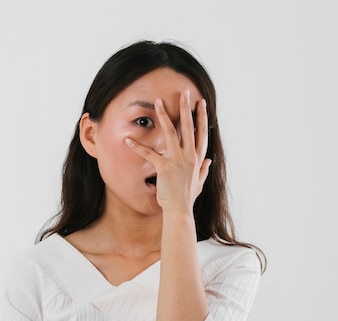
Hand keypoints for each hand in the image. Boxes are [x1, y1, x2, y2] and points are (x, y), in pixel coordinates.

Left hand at [124, 90, 211, 211]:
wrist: (180, 211)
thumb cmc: (187, 198)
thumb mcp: (200, 183)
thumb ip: (204, 170)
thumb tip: (210, 161)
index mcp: (198, 158)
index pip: (202, 133)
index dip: (202, 117)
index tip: (201, 103)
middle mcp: (189, 156)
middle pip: (188, 127)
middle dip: (186, 108)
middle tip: (184, 92)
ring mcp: (177, 160)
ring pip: (171, 133)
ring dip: (164, 116)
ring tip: (158, 101)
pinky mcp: (164, 167)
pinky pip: (149, 154)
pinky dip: (137, 147)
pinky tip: (128, 139)